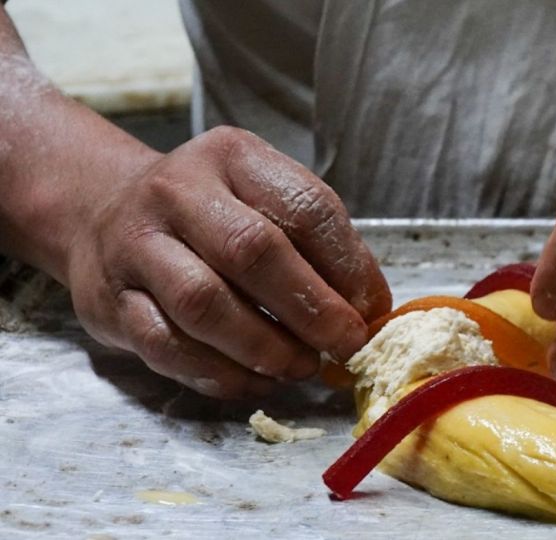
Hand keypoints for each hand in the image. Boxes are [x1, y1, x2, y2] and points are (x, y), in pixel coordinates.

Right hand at [66, 127, 391, 397]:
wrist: (101, 213)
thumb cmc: (208, 214)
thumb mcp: (262, 200)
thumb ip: (316, 246)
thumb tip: (369, 312)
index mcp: (234, 158)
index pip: (305, 207)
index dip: (349, 266)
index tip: (372, 310)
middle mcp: (178, 192)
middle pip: (252, 251)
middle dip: (311, 309)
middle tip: (346, 345)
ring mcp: (137, 246)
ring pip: (204, 303)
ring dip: (265, 347)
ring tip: (302, 367)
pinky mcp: (112, 302)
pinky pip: (168, 347)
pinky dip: (221, 373)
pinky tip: (257, 381)